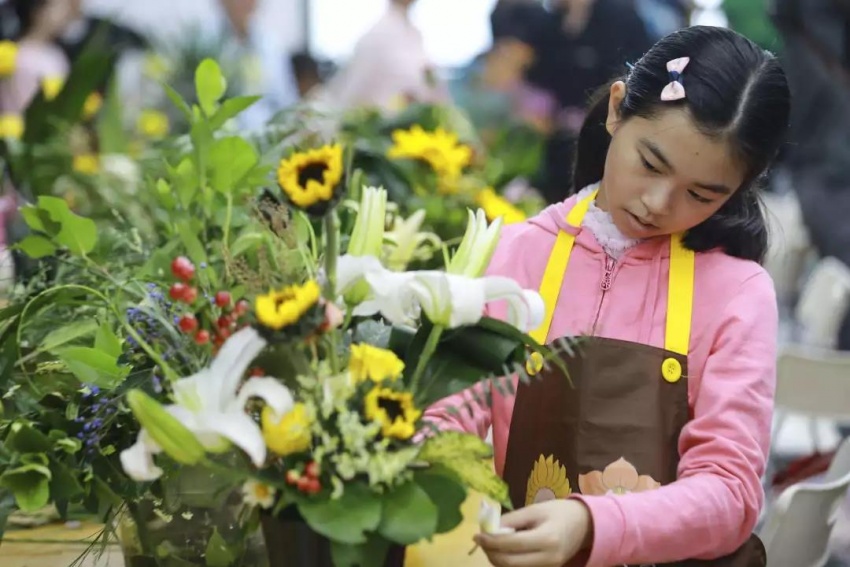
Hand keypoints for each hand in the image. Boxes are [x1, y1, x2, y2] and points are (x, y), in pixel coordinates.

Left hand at [473, 499, 591, 566]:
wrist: (584, 525)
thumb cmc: (558, 512)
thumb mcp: (535, 510)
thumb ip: (511, 519)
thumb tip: (489, 529)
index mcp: (546, 539)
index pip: (510, 545)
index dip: (489, 541)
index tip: (476, 535)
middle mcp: (548, 559)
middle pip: (509, 563)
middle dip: (490, 552)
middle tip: (481, 540)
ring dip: (497, 559)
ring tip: (491, 543)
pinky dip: (507, 562)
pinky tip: (503, 550)